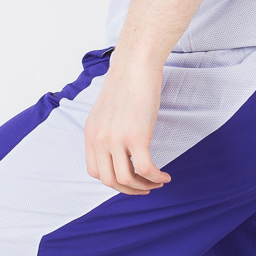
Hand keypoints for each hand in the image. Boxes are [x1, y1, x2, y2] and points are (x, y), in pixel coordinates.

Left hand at [84, 51, 171, 195]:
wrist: (136, 65)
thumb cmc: (127, 83)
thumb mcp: (107, 111)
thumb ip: (108, 131)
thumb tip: (119, 147)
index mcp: (91, 134)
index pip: (95, 171)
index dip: (113, 181)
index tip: (128, 180)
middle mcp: (99, 140)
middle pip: (109, 180)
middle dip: (128, 190)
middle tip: (144, 188)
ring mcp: (116, 140)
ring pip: (127, 179)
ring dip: (144, 186)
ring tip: (157, 182)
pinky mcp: (136, 137)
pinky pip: (146, 170)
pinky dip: (156, 178)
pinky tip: (164, 176)